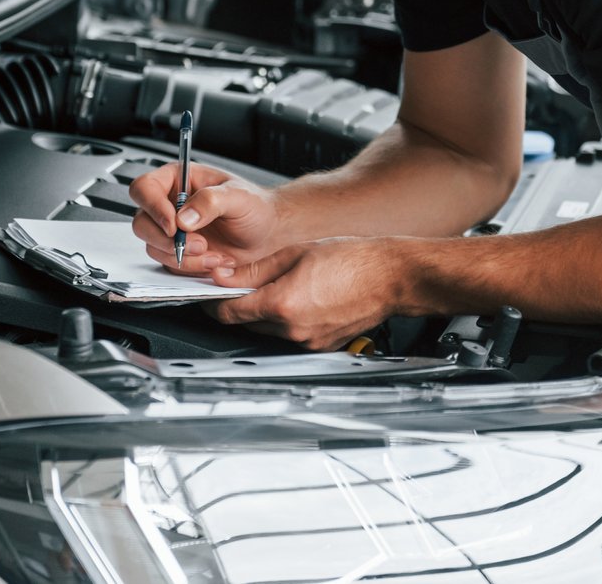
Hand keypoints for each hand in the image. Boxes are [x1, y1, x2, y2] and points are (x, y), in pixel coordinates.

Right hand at [129, 163, 284, 275]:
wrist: (268, 234)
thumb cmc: (256, 207)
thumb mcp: (238, 197)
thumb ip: (210, 202)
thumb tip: (183, 217)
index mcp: (179, 179)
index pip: (145, 188)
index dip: (153, 207)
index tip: (173, 225)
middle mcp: (170, 204)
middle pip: (142, 222)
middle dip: (168, 239)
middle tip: (199, 244)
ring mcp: (172, 230)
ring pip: (153, 247)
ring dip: (183, 256)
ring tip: (213, 253)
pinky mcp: (178, 252)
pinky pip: (169, 264)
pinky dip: (191, 267)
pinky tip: (215, 260)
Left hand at [203, 237, 404, 350]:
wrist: (391, 277)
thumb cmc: (352, 260)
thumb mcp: (295, 254)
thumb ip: (254, 270)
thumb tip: (224, 276)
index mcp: (281, 303)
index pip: (228, 311)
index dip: (213, 301)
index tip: (210, 292)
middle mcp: (292, 329)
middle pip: (246, 322)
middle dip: (241, 303)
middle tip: (245, 282)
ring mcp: (308, 341)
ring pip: (268, 330)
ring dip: (265, 312)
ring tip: (285, 285)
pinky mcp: (322, 346)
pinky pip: (292, 335)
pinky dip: (288, 320)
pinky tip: (305, 298)